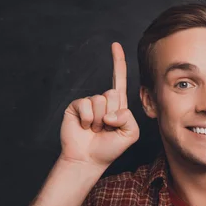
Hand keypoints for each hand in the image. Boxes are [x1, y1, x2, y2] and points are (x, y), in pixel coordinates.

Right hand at [59, 42, 139, 168]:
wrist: (88, 160)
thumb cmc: (110, 147)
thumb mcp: (130, 134)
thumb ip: (129, 118)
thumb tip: (110, 111)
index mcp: (117, 104)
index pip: (118, 79)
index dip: (118, 61)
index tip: (115, 45)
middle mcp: (103, 100)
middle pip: (113, 94)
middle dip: (112, 114)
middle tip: (106, 128)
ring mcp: (88, 103)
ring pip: (100, 101)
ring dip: (100, 120)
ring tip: (96, 129)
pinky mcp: (75, 106)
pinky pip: (86, 105)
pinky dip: (88, 119)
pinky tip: (85, 127)